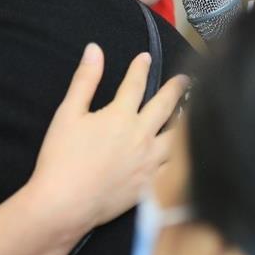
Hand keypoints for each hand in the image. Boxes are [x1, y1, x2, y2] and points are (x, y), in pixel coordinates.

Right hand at [27, 44, 188, 235]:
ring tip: (192, 113)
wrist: (64, 204)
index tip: (145, 58)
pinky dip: (184, 155)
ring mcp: (149, 162)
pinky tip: (187, 152)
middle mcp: (141, 136)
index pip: (135, 84)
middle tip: (185, 80)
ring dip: (185, 121)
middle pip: (165, 106)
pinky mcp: (150, 185)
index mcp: (120, 116)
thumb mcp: (68, 113)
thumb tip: (94, 50)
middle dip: (176, 89)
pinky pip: (176, 167)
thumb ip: (85, 80)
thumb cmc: (61, 159)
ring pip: (177, 137)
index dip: (140, 68)